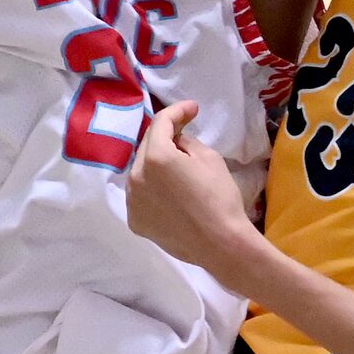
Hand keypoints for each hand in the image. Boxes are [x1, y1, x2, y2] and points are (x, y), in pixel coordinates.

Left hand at [128, 101, 260, 289]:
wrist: (221, 244)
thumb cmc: (219, 198)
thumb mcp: (208, 158)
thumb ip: (186, 142)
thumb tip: (176, 140)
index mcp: (155, 157)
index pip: (161, 123)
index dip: (178, 111)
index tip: (193, 109)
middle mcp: (136, 176)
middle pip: (147, 146)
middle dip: (164, 137)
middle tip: (184, 134)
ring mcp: (132, 201)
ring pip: (140, 171)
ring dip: (155, 162)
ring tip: (175, 166)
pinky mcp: (135, 221)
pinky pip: (140, 194)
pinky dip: (151, 187)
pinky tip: (169, 191)